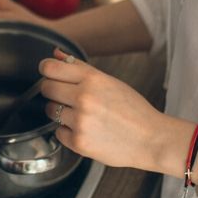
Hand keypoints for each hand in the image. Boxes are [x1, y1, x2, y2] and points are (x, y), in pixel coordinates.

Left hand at [39, 48, 187, 173]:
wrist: (151, 139)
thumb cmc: (133, 110)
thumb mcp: (109, 81)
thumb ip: (79, 67)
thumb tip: (56, 54)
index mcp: (92, 79)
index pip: (50, 68)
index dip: (47, 70)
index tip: (49, 74)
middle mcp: (84, 98)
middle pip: (46, 88)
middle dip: (53, 91)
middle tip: (67, 97)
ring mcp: (80, 121)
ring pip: (51, 111)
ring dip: (61, 112)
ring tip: (82, 115)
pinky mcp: (79, 143)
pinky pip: (58, 133)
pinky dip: (68, 132)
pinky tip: (86, 131)